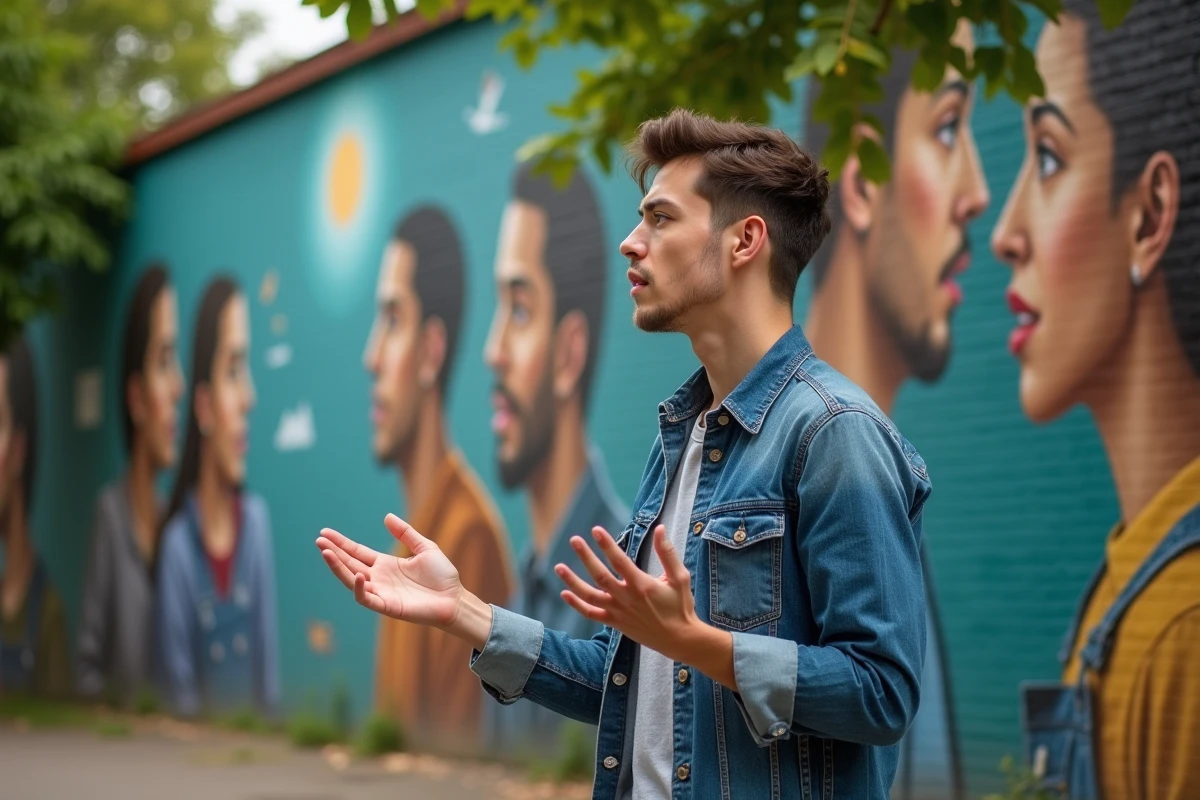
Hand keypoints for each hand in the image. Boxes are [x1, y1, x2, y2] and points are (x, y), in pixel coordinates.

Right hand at [316, 514, 463, 628]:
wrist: (455, 599)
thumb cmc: (442, 576)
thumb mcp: (425, 547)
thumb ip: (406, 533)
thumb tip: (386, 516)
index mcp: (385, 564)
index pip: (357, 552)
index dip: (341, 543)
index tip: (325, 533)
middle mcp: (379, 578)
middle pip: (350, 563)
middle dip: (334, 552)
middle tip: (319, 541)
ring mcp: (381, 592)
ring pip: (351, 580)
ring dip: (338, 568)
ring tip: (326, 553)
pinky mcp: (388, 606)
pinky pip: (367, 599)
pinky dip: (358, 588)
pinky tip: (356, 574)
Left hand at [555, 524, 726, 673]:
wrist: (680, 639)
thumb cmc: (681, 606)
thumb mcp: (680, 577)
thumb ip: (668, 553)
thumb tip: (660, 529)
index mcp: (642, 585)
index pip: (620, 560)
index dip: (607, 544)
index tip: (596, 530)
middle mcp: (627, 598)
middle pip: (600, 575)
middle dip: (586, 557)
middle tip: (574, 540)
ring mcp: (618, 612)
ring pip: (590, 596)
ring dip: (573, 581)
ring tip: (559, 567)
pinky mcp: (615, 623)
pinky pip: (592, 614)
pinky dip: (577, 605)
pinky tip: (565, 593)